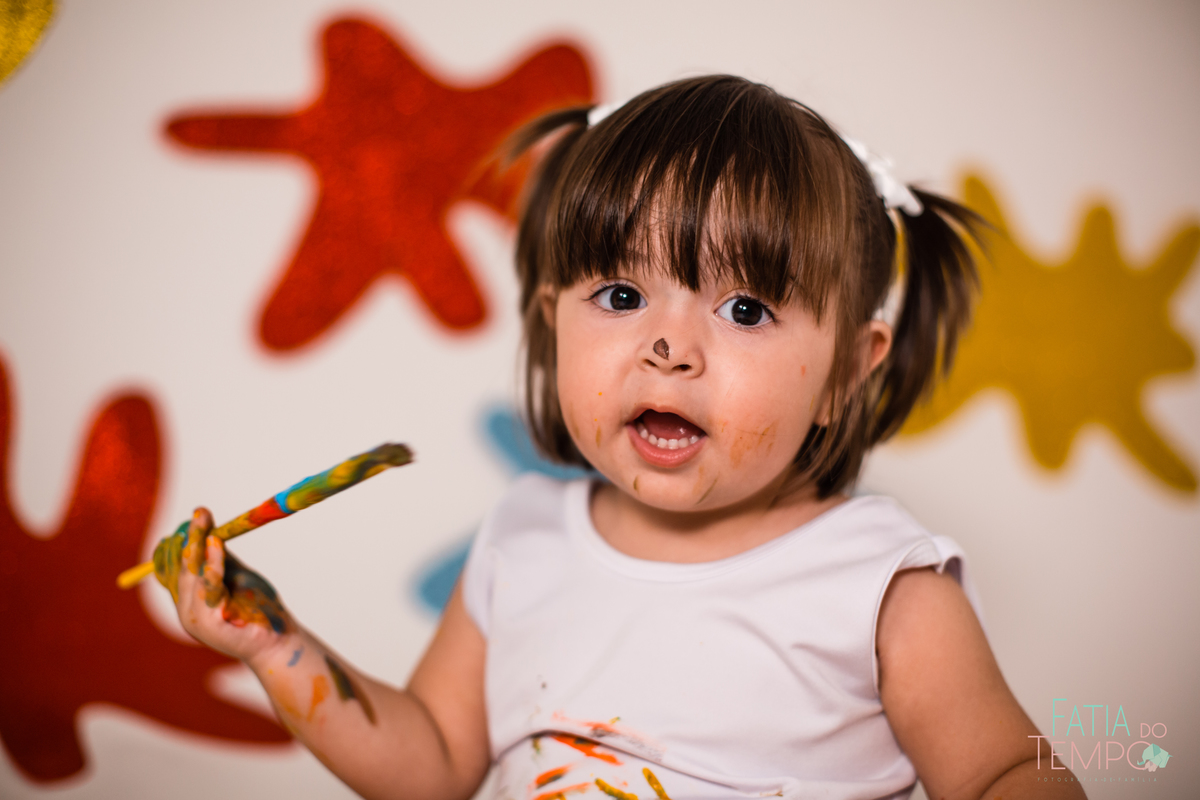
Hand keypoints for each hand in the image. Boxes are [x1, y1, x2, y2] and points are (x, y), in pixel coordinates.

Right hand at [153, 507, 296, 662]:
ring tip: (205, 523)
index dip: (182, 540)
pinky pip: (208, 586)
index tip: (199, 515)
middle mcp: (186, 609)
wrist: (279, 642)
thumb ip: (222, 559)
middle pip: (180, 567)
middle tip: (201, 513)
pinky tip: (218, 544)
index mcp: (190, 599)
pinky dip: (213, 563)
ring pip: (191, 575)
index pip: (174, 566)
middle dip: (190, 537)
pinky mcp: (208, 624)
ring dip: (198, 546)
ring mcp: (194, 618)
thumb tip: (211, 531)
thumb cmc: (259, 609)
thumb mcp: (237, 577)